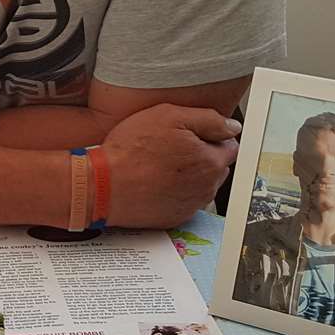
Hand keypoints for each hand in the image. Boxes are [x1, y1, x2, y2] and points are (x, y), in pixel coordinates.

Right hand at [101, 104, 240, 227]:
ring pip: (200, 184)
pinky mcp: (175, 217)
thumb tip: (232, 127)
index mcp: (210, 161)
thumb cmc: (130, 150)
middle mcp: (206, 187)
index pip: (230, 146)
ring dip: (188, 175)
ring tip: (159, 165)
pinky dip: (175, 192)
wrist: (103, 186)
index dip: (209, 135)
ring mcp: (191, 205)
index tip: (189, 134)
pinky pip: (184, 200)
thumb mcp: (169, 116)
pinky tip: (155, 182)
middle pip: (216, 166)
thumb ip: (208, 119)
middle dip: (201, 156)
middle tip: (171, 148)